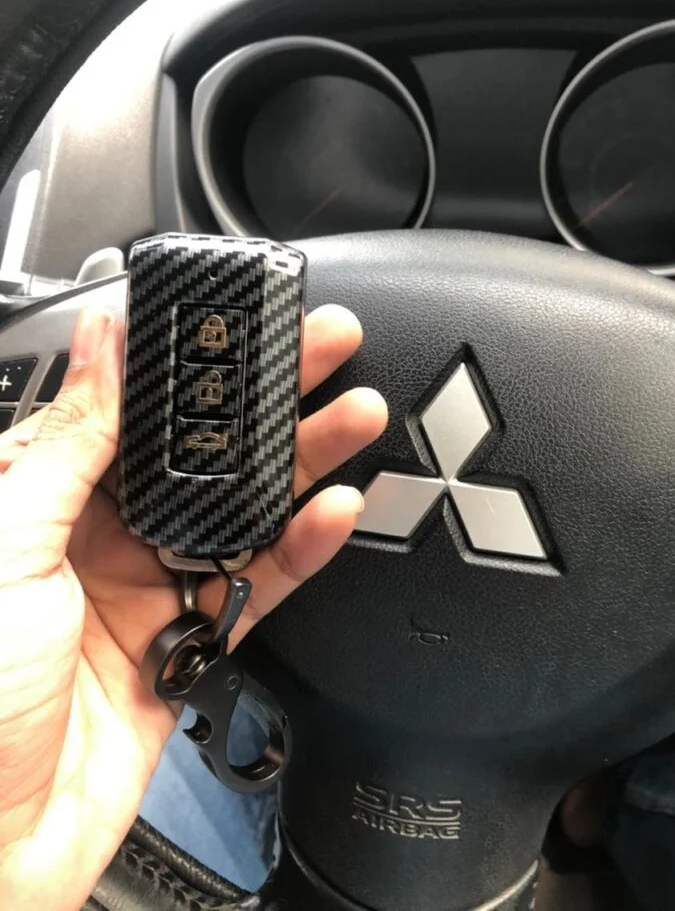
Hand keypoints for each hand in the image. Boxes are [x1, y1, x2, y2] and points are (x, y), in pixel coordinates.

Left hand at [0, 305, 386, 910]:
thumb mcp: (9, 540)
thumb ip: (71, 439)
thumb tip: (102, 342)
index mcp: (50, 495)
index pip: (137, 408)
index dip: (193, 362)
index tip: (243, 320)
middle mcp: (104, 534)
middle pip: (204, 451)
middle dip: (268, 397)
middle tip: (325, 351)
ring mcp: (153, 586)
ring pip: (245, 509)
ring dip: (303, 462)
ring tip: (355, 418)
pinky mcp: (192, 640)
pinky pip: (260, 582)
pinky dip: (304, 547)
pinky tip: (334, 510)